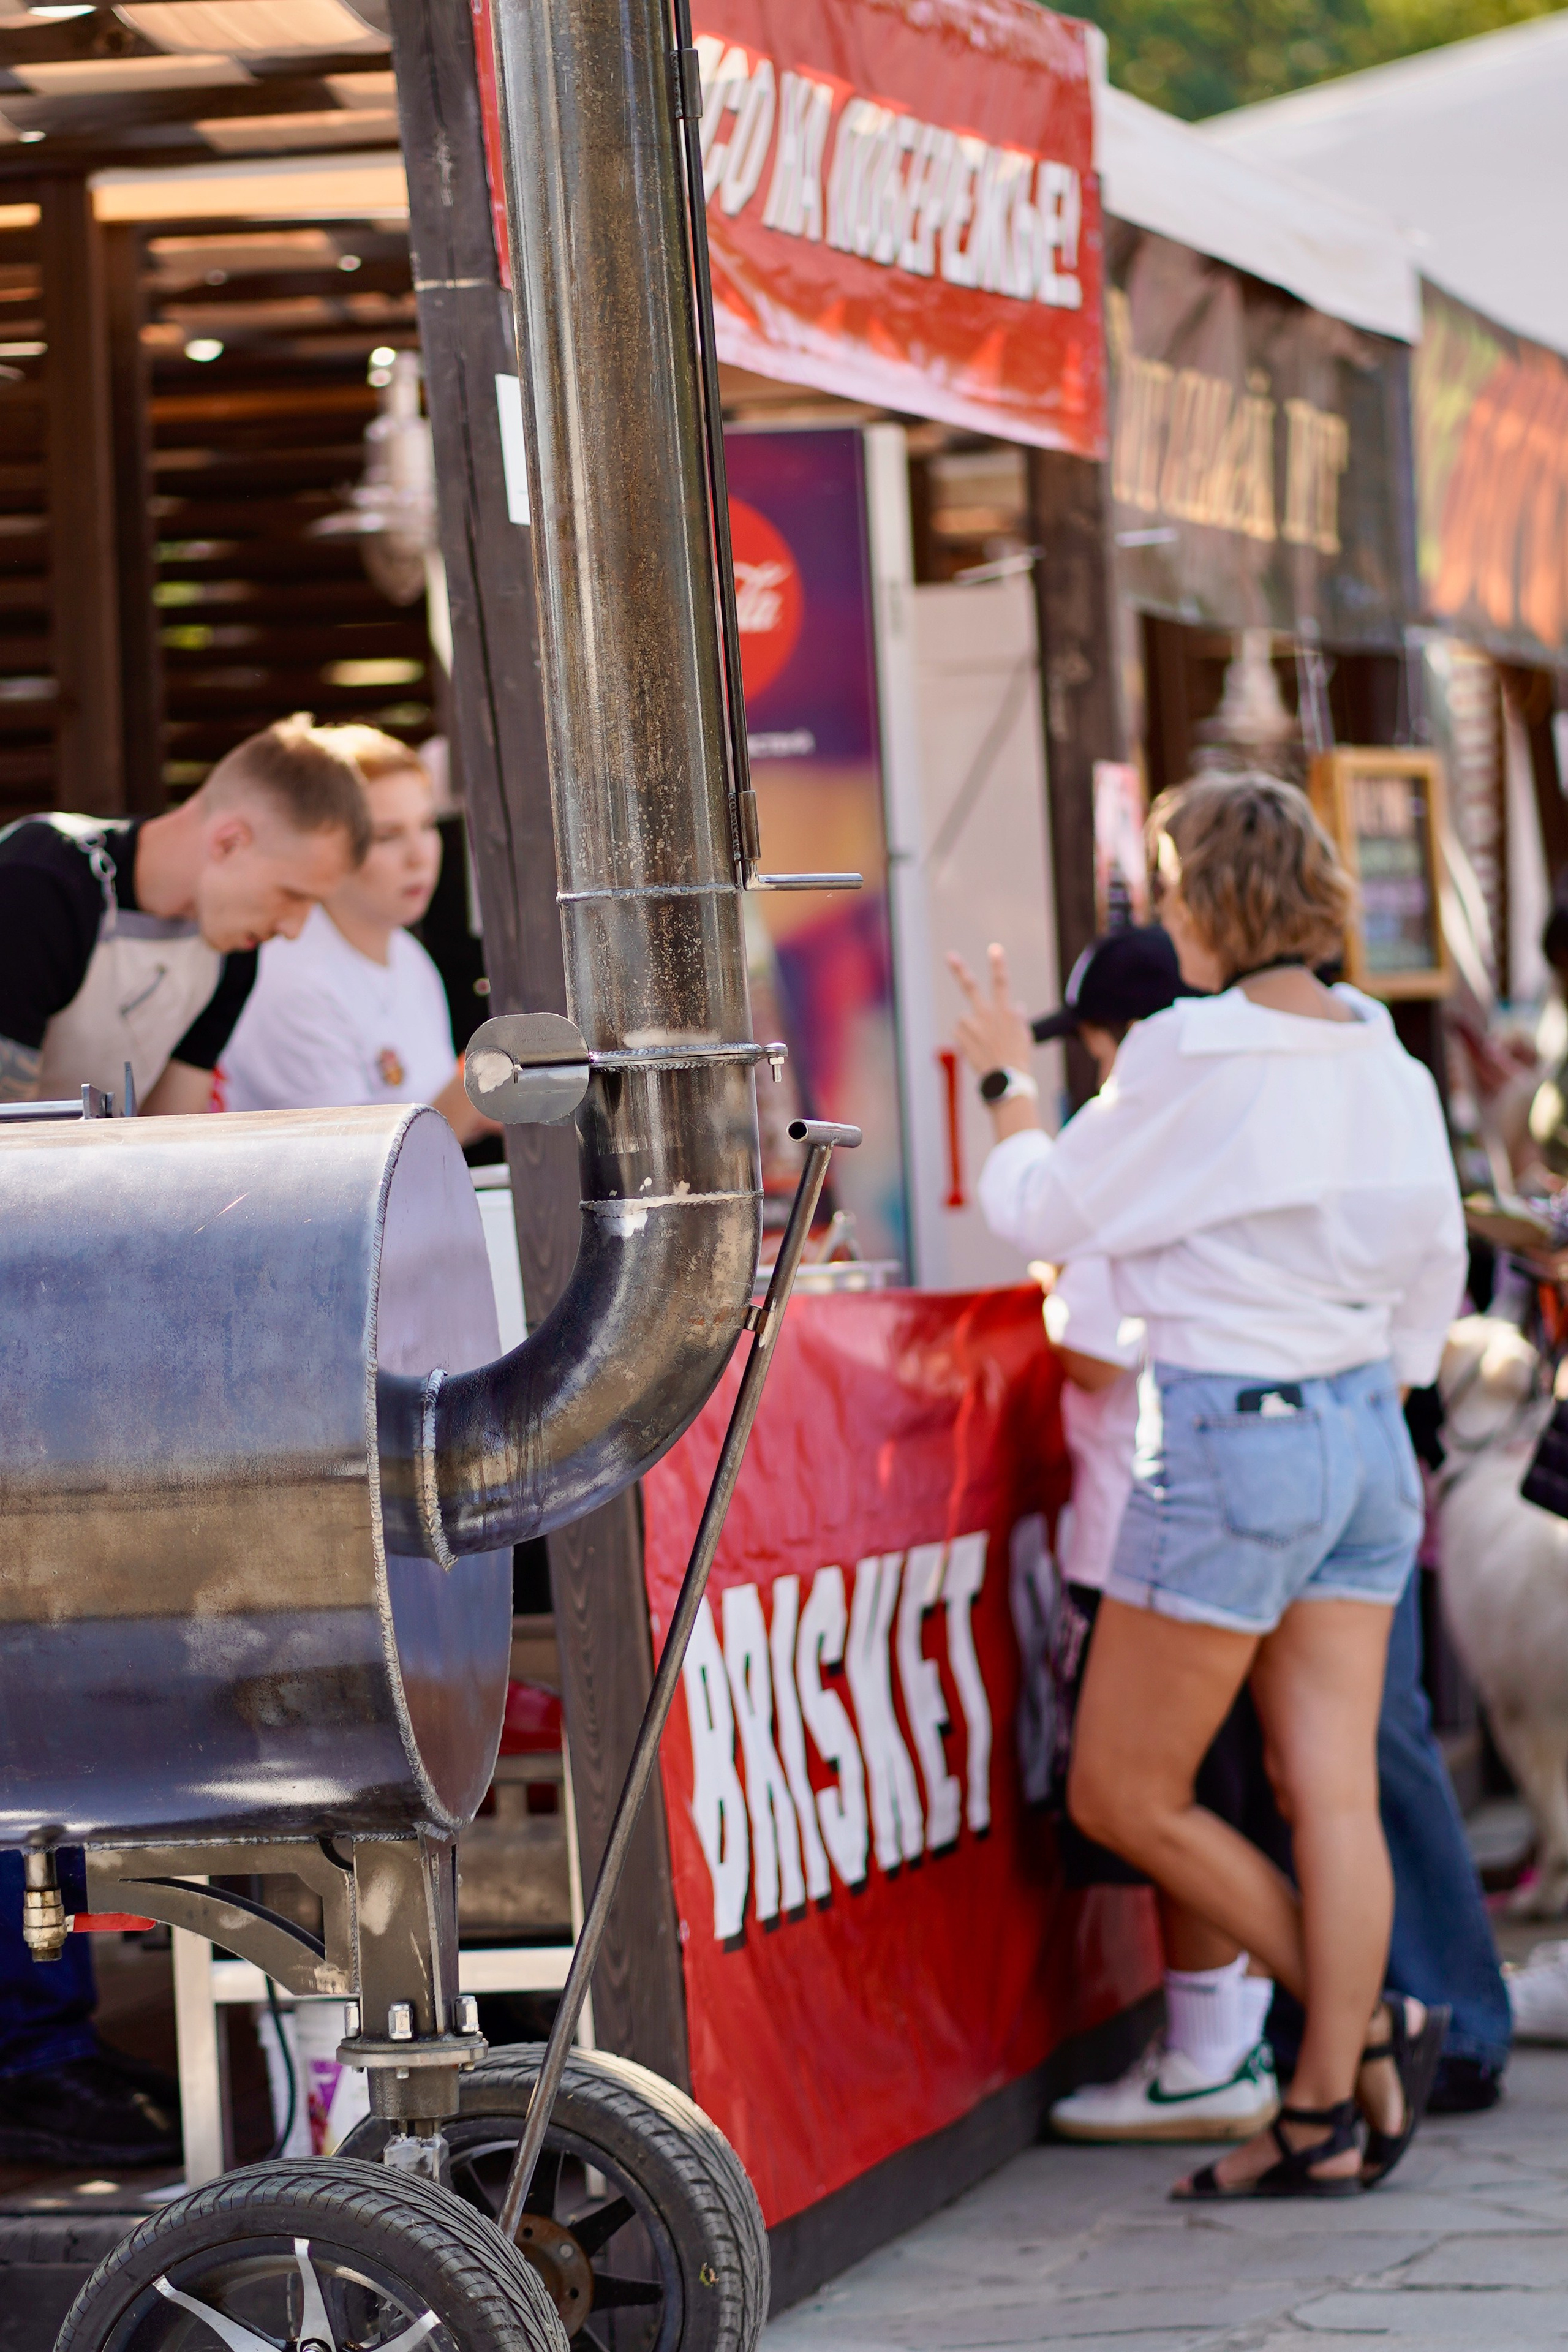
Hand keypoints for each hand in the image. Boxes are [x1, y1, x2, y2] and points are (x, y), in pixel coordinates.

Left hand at [947, 943, 1033, 1078]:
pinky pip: (959, 1034)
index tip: (994, 948)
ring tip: (983, 1046)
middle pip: (971, 987)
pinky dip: (965, 1041)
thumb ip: (1018, 1019)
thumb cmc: (1018, 1062)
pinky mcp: (961, 1039)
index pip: (1002, 983)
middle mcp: (987, 1016)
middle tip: (949, 956)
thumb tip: (1017, 1005)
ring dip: (970, 1028)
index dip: (998, 965)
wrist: (1006, 1083)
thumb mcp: (1024, 1037)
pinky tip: (977, 1052)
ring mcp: (972, 1027)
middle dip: (960, 970)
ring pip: (965, 1019)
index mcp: (1005, 1013)